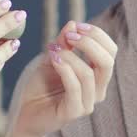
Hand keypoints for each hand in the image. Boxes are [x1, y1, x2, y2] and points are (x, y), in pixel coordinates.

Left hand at [10, 21, 116, 136]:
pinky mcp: (74, 112)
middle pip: (108, 61)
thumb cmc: (41, 86)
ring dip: (71, 56)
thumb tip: (73, 24)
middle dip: (90, 43)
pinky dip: (64, 69)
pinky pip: (75, 87)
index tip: (77, 26)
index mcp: (98, 76)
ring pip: (89, 73)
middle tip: (70, 36)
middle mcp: (98, 90)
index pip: (110, 51)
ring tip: (54, 50)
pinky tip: (53, 59)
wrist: (25, 112)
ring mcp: (88, 103)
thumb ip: (63, 43)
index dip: (97, 35)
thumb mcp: (52, 58)